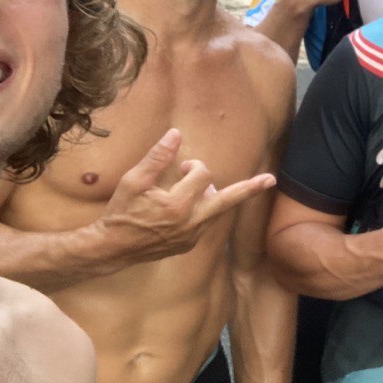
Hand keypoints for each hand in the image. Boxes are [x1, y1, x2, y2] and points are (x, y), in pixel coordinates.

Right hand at [96, 129, 275, 261]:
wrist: (111, 248)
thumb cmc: (121, 212)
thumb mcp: (134, 180)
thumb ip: (157, 157)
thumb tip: (176, 133)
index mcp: (178, 205)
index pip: (201, 175)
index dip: (194, 166)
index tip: (183, 166)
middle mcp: (191, 224)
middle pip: (228, 200)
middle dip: (250, 188)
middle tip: (270, 180)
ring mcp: (191, 237)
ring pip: (216, 212)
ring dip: (215, 196)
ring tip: (207, 188)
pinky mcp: (188, 246)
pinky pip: (205, 224)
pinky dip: (203, 211)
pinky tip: (188, 206)